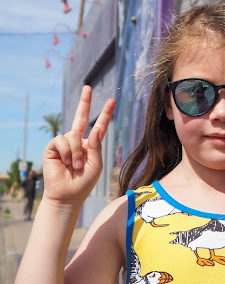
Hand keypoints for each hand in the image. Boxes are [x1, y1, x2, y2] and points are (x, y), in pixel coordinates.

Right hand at [43, 86, 114, 206]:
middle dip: (84, 101)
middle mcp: (78, 141)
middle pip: (80, 117)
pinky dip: (67, 152)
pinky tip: (66, 163)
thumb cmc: (83, 182)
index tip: (112, 101)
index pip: (98, 126)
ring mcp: (65, 143)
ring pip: (73, 134)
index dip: (105, 114)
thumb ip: (96, 146)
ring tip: (75, 166)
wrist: (67, 195)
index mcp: (90, 145)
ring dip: (76, 152)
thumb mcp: (95, 164)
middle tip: (87, 87)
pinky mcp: (53, 147)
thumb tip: (95, 129)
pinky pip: (62, 140)